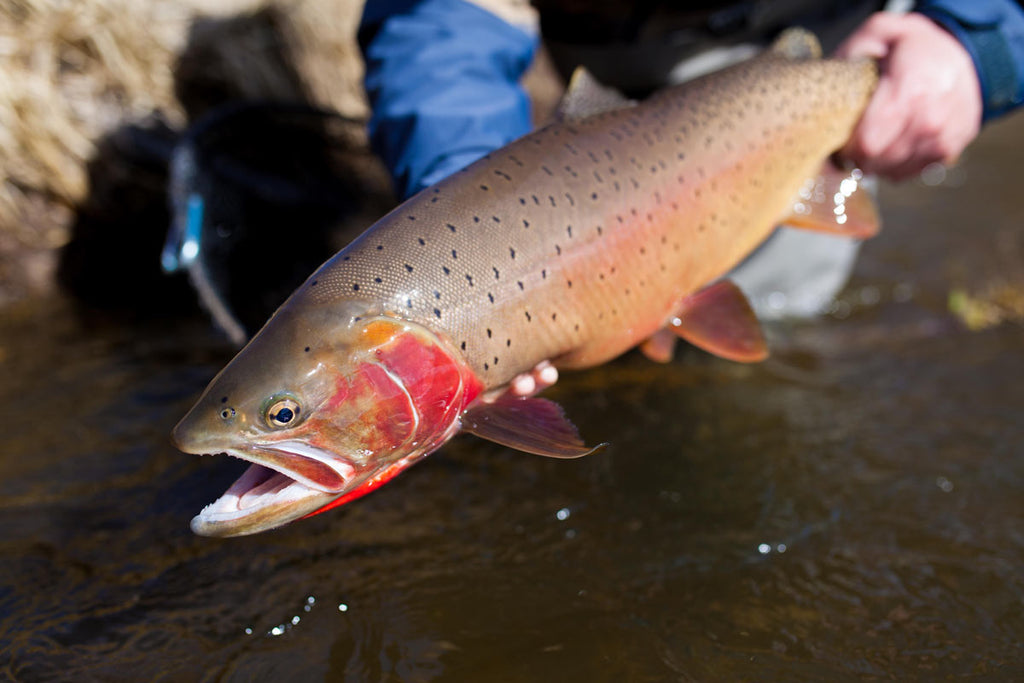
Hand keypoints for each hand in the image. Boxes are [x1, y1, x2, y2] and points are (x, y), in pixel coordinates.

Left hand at [835, 12, 981, 180]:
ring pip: (891, 171)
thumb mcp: (879, 34)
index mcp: (911, 91)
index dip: (847, 146)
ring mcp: (943, 139)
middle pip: (877, 161)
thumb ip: (849, 59)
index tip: (840, 136)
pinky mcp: (949, 151)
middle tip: (851, 138)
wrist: (967, 53)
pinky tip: (891, 143)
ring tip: (872, 138)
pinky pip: (908, 172)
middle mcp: (931, 120)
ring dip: (874, 161)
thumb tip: (824, 95)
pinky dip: (893, 164)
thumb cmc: (914, 46)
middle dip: (856, 155)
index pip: (868, 143)